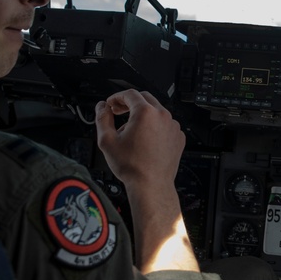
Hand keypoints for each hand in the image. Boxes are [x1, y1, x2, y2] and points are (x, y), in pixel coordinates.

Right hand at [95, 90, 196, 272]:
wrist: (151, 185)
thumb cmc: (132, 166)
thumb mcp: (107, 141)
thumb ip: (102, 118)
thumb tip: (101, 107)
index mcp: (145, 113)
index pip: (130, 94)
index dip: (117, 97)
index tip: (111, 104)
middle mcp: (162, 116)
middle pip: (145, 99)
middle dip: (129, 103)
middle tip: (118, 111)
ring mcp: (173, 126)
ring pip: (156, 112)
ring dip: (143, 115)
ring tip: (130, 130)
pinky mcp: (178, 137)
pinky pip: (165, 124)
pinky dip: (155, 126)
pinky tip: (145, 139)